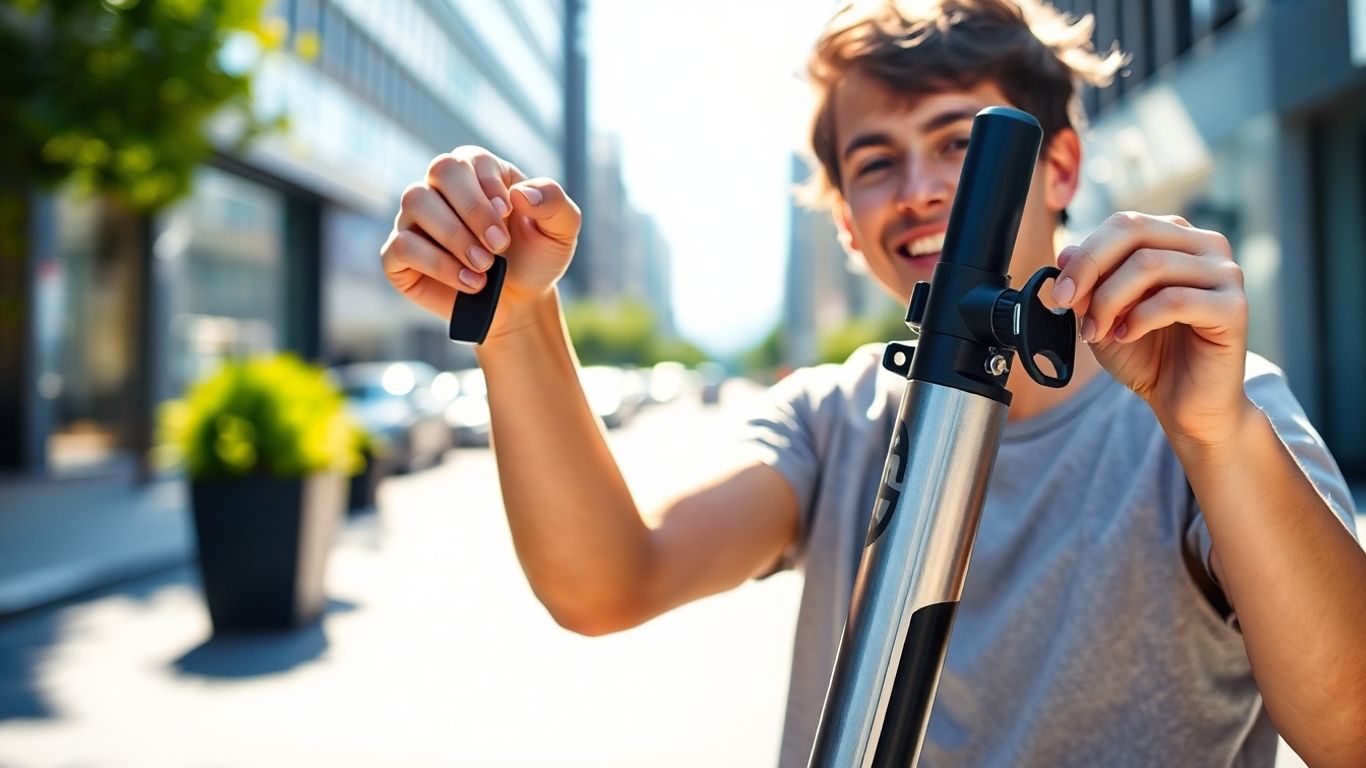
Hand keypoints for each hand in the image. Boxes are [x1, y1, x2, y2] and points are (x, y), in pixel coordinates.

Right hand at [380, 146, 580, 339]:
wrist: (521, 303)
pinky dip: (438, 265)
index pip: (470, 158)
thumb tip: (522, 193)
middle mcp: (441, 189)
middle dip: (473, 209)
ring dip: (455, 236)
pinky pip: (402, 247)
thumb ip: (554, 202)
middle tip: (499, 245)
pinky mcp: (400, 255)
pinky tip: (471, 283)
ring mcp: (416, 220)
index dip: (488, 185)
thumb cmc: (536, 258)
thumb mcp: (561, 231)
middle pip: (440, 170)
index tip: (509, 214)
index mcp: (478, 172)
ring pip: (415, 202)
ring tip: (485, 266)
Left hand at [1051, 212, 1250, 446]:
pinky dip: (1139, 318)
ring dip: (1109, 300)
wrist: (1186, 404)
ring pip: (1149, 264)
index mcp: (1176, 238)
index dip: (1084, 253)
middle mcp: (1205, 246)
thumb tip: (1065, 254)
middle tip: (1066, 302)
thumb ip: (1088, 285)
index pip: (1124, 223)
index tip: (1059, 290)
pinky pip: (1175, 300)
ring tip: (1097, 331)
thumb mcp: (1104, 315)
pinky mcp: (1233, 307)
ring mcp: (1224, 274)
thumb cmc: (1148, 356)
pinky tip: (1126, 336)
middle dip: (1090, 267)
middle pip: (1135, 232)